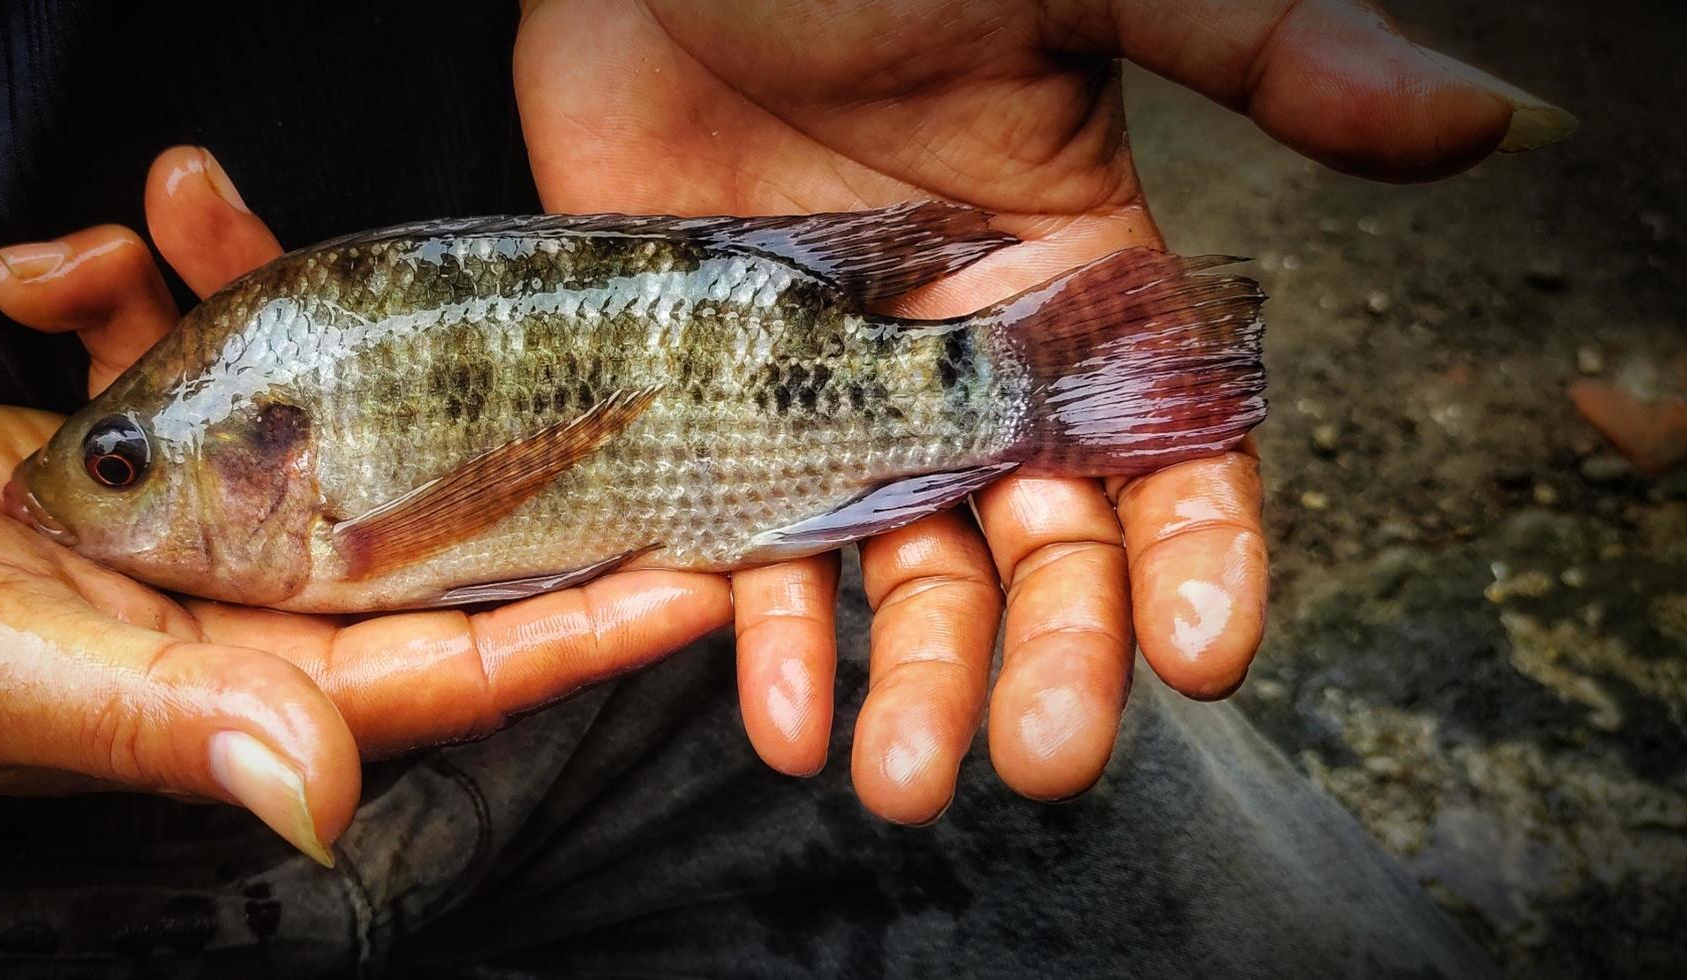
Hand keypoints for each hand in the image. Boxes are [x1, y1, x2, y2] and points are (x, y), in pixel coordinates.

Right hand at [0, 153, 729, 863]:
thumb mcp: (12, 677)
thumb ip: (173, 720)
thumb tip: (319, 785)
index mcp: (249, 677)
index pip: (458, 661)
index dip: (583, 623)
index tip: (699, 573)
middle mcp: (245, 596)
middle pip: (414, 512)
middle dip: (479, 414)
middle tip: (572, 329)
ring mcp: (195, 511)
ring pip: (289, 386)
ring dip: (244, 280)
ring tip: (178, 198)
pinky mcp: (134, 437)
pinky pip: (174, 338)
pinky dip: (120, 283)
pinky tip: (55, 261)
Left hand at [515, 0, 1571, 818]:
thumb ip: (1270, 51)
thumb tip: (1481, 122)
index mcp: (1081, 285)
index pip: (1174, 455)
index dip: (1202, 558)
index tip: (1203, 654)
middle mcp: (964, 367)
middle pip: (1034, 551)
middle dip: (1048, 660)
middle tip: (1038, 757)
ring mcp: (832, 399)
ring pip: (894, 572)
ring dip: (904, 683)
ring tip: (892, 781)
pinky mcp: (711, 407)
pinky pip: (740, 542)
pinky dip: (748, 628)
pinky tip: (767, 702)